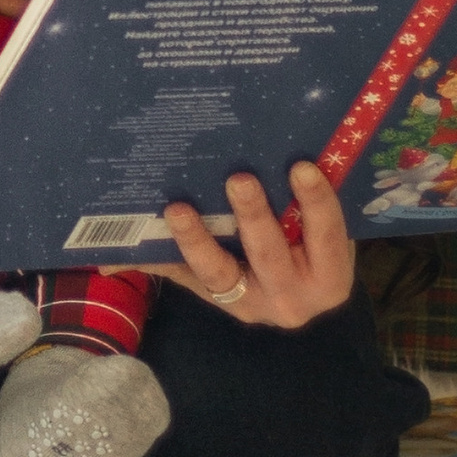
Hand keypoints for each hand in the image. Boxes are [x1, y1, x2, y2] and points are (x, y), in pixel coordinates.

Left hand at [160, 162, 356, 331]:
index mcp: (329, 277)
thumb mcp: (326, 234)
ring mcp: (250, 306)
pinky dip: (158, 260)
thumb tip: (296, 150)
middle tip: (238, 179)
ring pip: (218, 273)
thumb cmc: (318, 249)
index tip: (301, 167)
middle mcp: (291, 300)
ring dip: (196, 240)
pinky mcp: (216, 302)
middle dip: (253, 216)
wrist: (302, 298)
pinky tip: (127, 248)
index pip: (328, 237)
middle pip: (269, 255)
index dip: (316, 203)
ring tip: (177, 208)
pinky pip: (184, 279)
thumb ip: (314, 204)